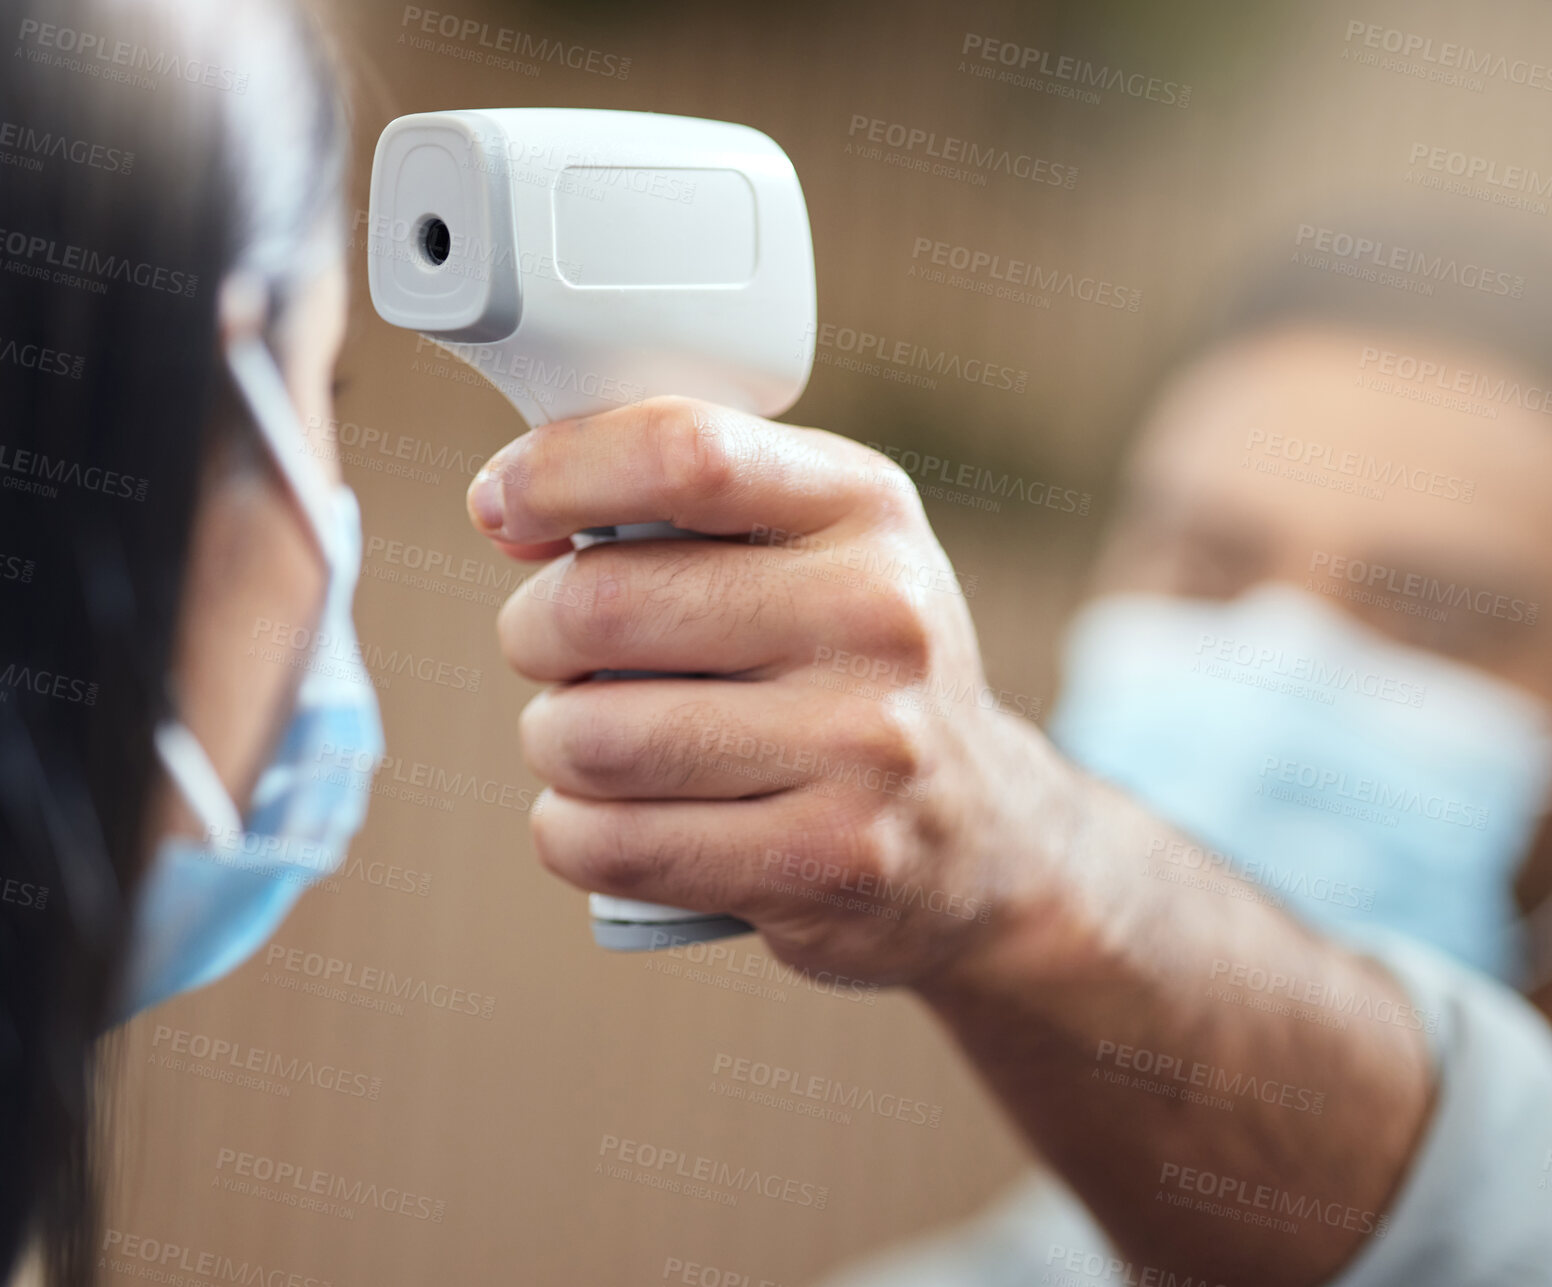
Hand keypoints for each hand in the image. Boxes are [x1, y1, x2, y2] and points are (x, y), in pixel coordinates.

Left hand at [467, 397, 1077, 986]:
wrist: (980, 836)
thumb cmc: (850, 672)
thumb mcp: (819, 547)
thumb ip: (686, 503)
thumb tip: (508, 508)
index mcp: (866, 508)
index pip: (684, 452)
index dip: (556, 472)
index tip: (502, 506)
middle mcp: (878, 617)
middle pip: (602, 608)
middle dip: (532, 633)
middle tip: (556, 656)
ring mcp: (863, 749)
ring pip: (592, 740)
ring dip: (550, 742)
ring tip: (591, 740)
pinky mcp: (826, 864)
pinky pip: (613, 845)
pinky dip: (569, 832)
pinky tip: (603, 818)